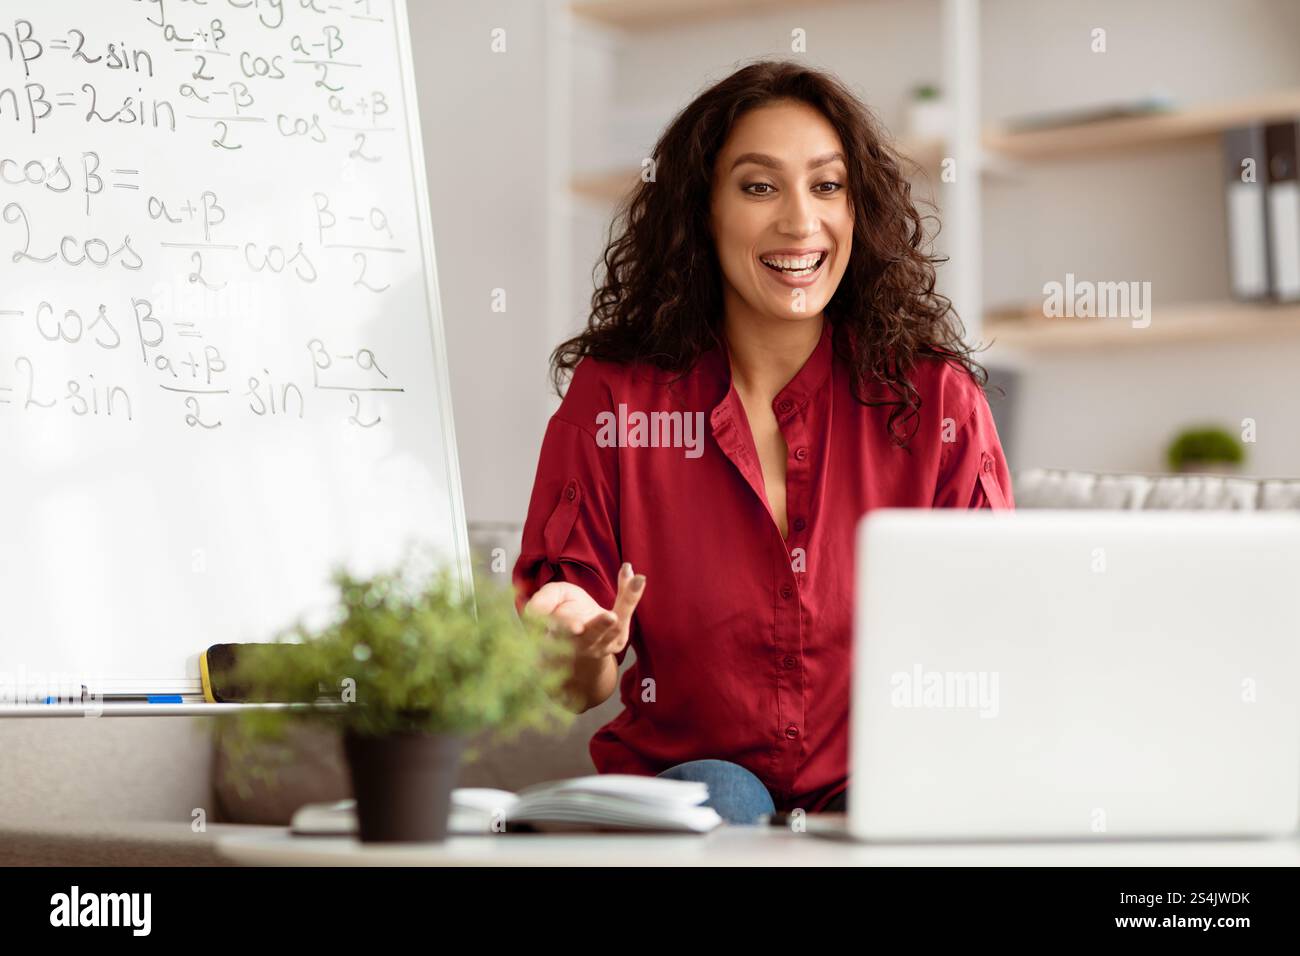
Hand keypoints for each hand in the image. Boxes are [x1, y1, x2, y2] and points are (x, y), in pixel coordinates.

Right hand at [523, 562, 645, 659]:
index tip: (577, 627)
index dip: (566, 629)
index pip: (558, 633)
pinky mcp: (617, 640)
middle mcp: (578, 646)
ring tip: (636, 582)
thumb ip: (541, 603)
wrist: (580, 637)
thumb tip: (535, 610)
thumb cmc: (560, 613)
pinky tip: (637, 578)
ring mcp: (599, 646)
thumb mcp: (547, 603)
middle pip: (589, 638)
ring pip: (614, 628)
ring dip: (626, 602)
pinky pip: (625, 614)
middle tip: (610, 617)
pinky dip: (632, 594)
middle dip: (598, 627)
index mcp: (555, 638)